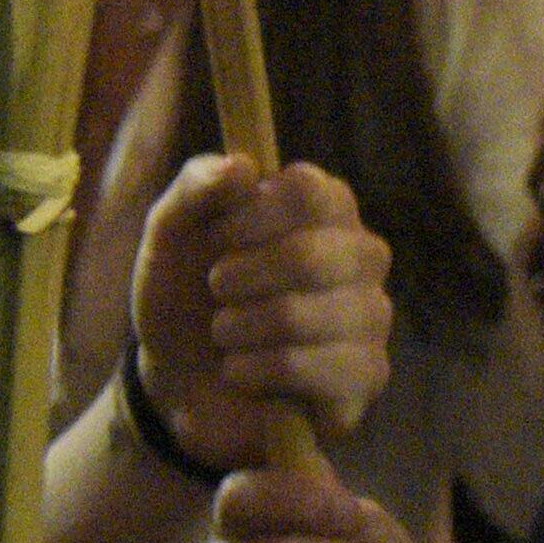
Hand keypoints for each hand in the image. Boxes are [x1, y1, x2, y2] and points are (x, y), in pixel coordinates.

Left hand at [126, 152, 387, 467]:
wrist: (180, 378)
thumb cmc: (186, 296)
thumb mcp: (170, 236)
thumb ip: (197, 190)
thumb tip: (243, 164)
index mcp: (326, 210)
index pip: (314, 191)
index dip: (252, 216)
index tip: (216, 237)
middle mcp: (362, 257)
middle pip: (312, 256)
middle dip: (238, 280)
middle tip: (216, 293)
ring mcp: (372, 316)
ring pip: (301, 317)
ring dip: (237, 330)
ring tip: (225, 337)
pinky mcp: (368, 374)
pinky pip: (307, 369)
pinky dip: (253, 372)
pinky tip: (242, 372)